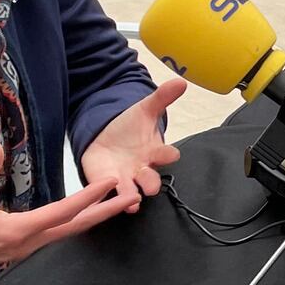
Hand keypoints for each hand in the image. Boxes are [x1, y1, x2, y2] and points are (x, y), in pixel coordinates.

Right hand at [0, 141, 136, 273]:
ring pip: (68, 232)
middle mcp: (28, 243)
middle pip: (76, 226)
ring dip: (93, 217)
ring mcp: (26, 248)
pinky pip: (58, 234)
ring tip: (115, 204)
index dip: (88, 197)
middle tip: (131, 197)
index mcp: (17, 230)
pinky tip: (84, 214)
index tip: (110, 183)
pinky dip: (76, 222)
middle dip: (105, 212)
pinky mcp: (22, 247)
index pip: (63, 211)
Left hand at [79, 79, 184, 205]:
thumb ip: (162, 98)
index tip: (170, 154)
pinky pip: (107, 194)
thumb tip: (180, 81)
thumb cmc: (130, 128)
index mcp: (155, 152)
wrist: (107, 138)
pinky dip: (106, 196)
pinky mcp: (105, 183)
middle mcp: (143, 169)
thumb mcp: (144, 110)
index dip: (169, 155)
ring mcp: (124, 179)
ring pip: (131, 193)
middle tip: (150, 187)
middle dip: (151, 183)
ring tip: (132, 202)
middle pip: (152, 181)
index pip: (167, 155)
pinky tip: (104, 194)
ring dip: (131, 198)